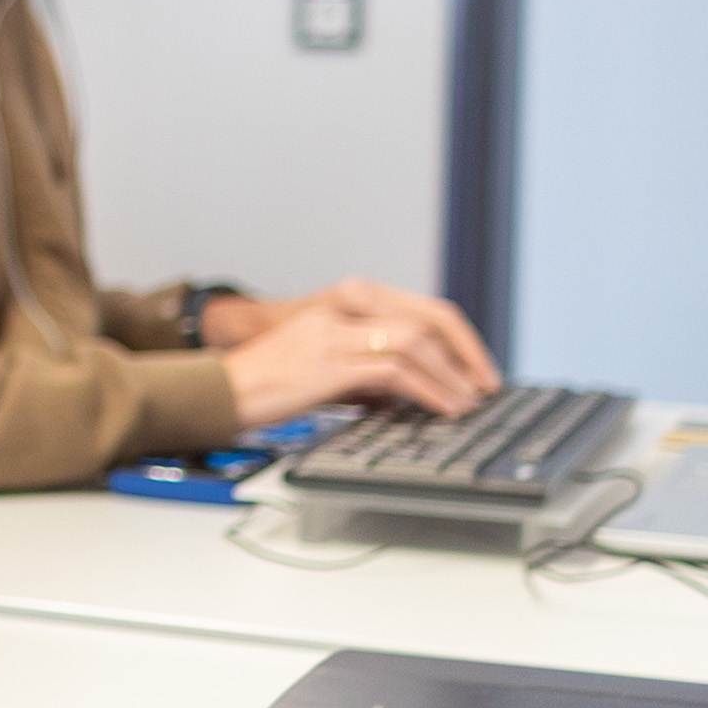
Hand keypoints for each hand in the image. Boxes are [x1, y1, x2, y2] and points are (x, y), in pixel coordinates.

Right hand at [218, 276, 499, 424]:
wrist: (220, 389)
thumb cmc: (271, 380)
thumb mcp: (328, 360)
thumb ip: (368, 363)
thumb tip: (414, 387)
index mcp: (347, 300)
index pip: (422, 309)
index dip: (460, 340)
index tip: (479, 369)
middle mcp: (345, 306)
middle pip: (428, 318)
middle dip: (466, 354)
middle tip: (487, 385)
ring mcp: (337, 331)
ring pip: (416, 342)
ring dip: (451, 375)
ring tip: (467, 402)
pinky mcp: (329, 361)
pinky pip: (395, 370)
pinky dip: (428, 389)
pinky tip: (441, 407)